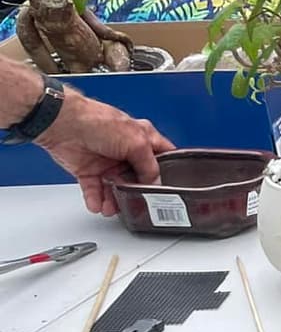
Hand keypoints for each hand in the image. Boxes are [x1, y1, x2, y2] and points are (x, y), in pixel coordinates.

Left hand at [38, 91, 171, 214]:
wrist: (63, 124)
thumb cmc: (98, 122)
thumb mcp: (137, 143)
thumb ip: (150, 166)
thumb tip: (155, 182)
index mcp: (142, 138)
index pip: (161, 157)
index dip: (166, 171)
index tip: (166, 189)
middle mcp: (125, 151)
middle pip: (137, 178)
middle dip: (137, 192)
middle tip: (138, 203)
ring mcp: (107, 162)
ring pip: (115, 187)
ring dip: (114, 200)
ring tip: (113, 208)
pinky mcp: (88, 171)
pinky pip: (94, 190)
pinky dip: (96, 199)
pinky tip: (98, 205)